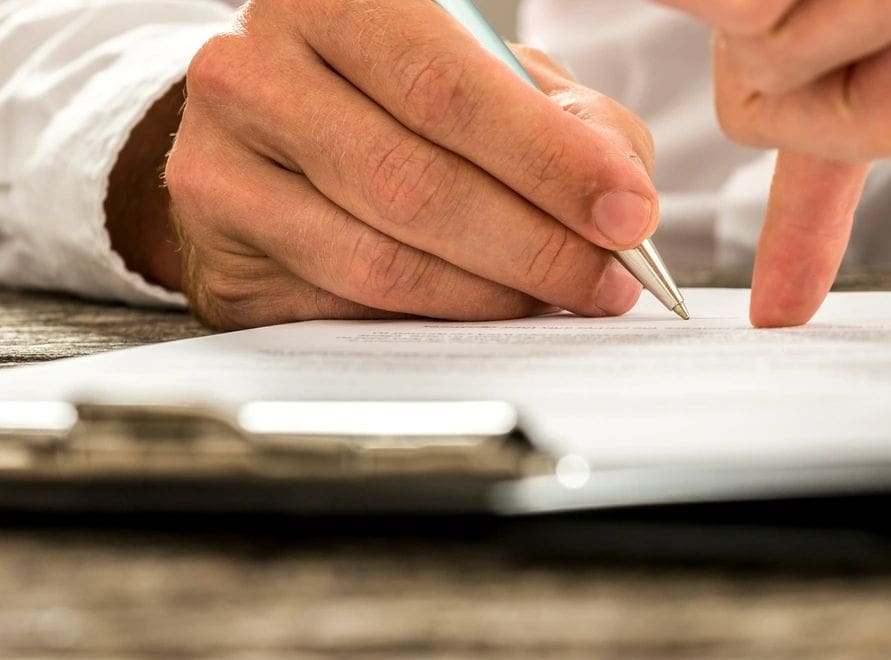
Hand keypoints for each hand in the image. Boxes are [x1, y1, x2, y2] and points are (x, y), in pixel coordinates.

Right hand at [136, 0, 657, 328]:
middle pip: (416, 181)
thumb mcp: (488, 78)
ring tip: (553, 298)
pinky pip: (343, 304)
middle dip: (535, 245)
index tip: (628, 216)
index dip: (551, 162)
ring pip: (380, 257)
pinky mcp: (215, 243)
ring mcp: (219, 157)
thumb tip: (623, 199)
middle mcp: (256, 65)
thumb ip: (564, 121)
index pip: (451, 86)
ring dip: (490, 293)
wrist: (266, 134)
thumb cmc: (393, 100)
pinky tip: (480, 308)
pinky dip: (432, 316)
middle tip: (606, 283)